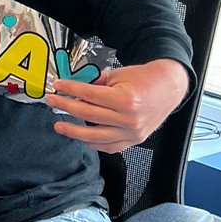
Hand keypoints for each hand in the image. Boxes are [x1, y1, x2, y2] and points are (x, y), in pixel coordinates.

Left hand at [45, 59, 189, 152]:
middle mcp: (129, 119)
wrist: (169, 88)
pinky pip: (109, 147)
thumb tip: (74, 89)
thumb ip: (96, 84)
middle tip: (51, 101)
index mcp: (126, 100)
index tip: (57, 86)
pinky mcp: (134, 140)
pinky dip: (94, 143)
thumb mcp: (118, 75)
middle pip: (89, 115)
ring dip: (74, 131)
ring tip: (59, 125)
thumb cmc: (144, 79)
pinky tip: (81, 137)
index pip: (90, 96)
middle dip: (66, 107)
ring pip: (96, 137)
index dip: (70, 90)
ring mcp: (132, 133)